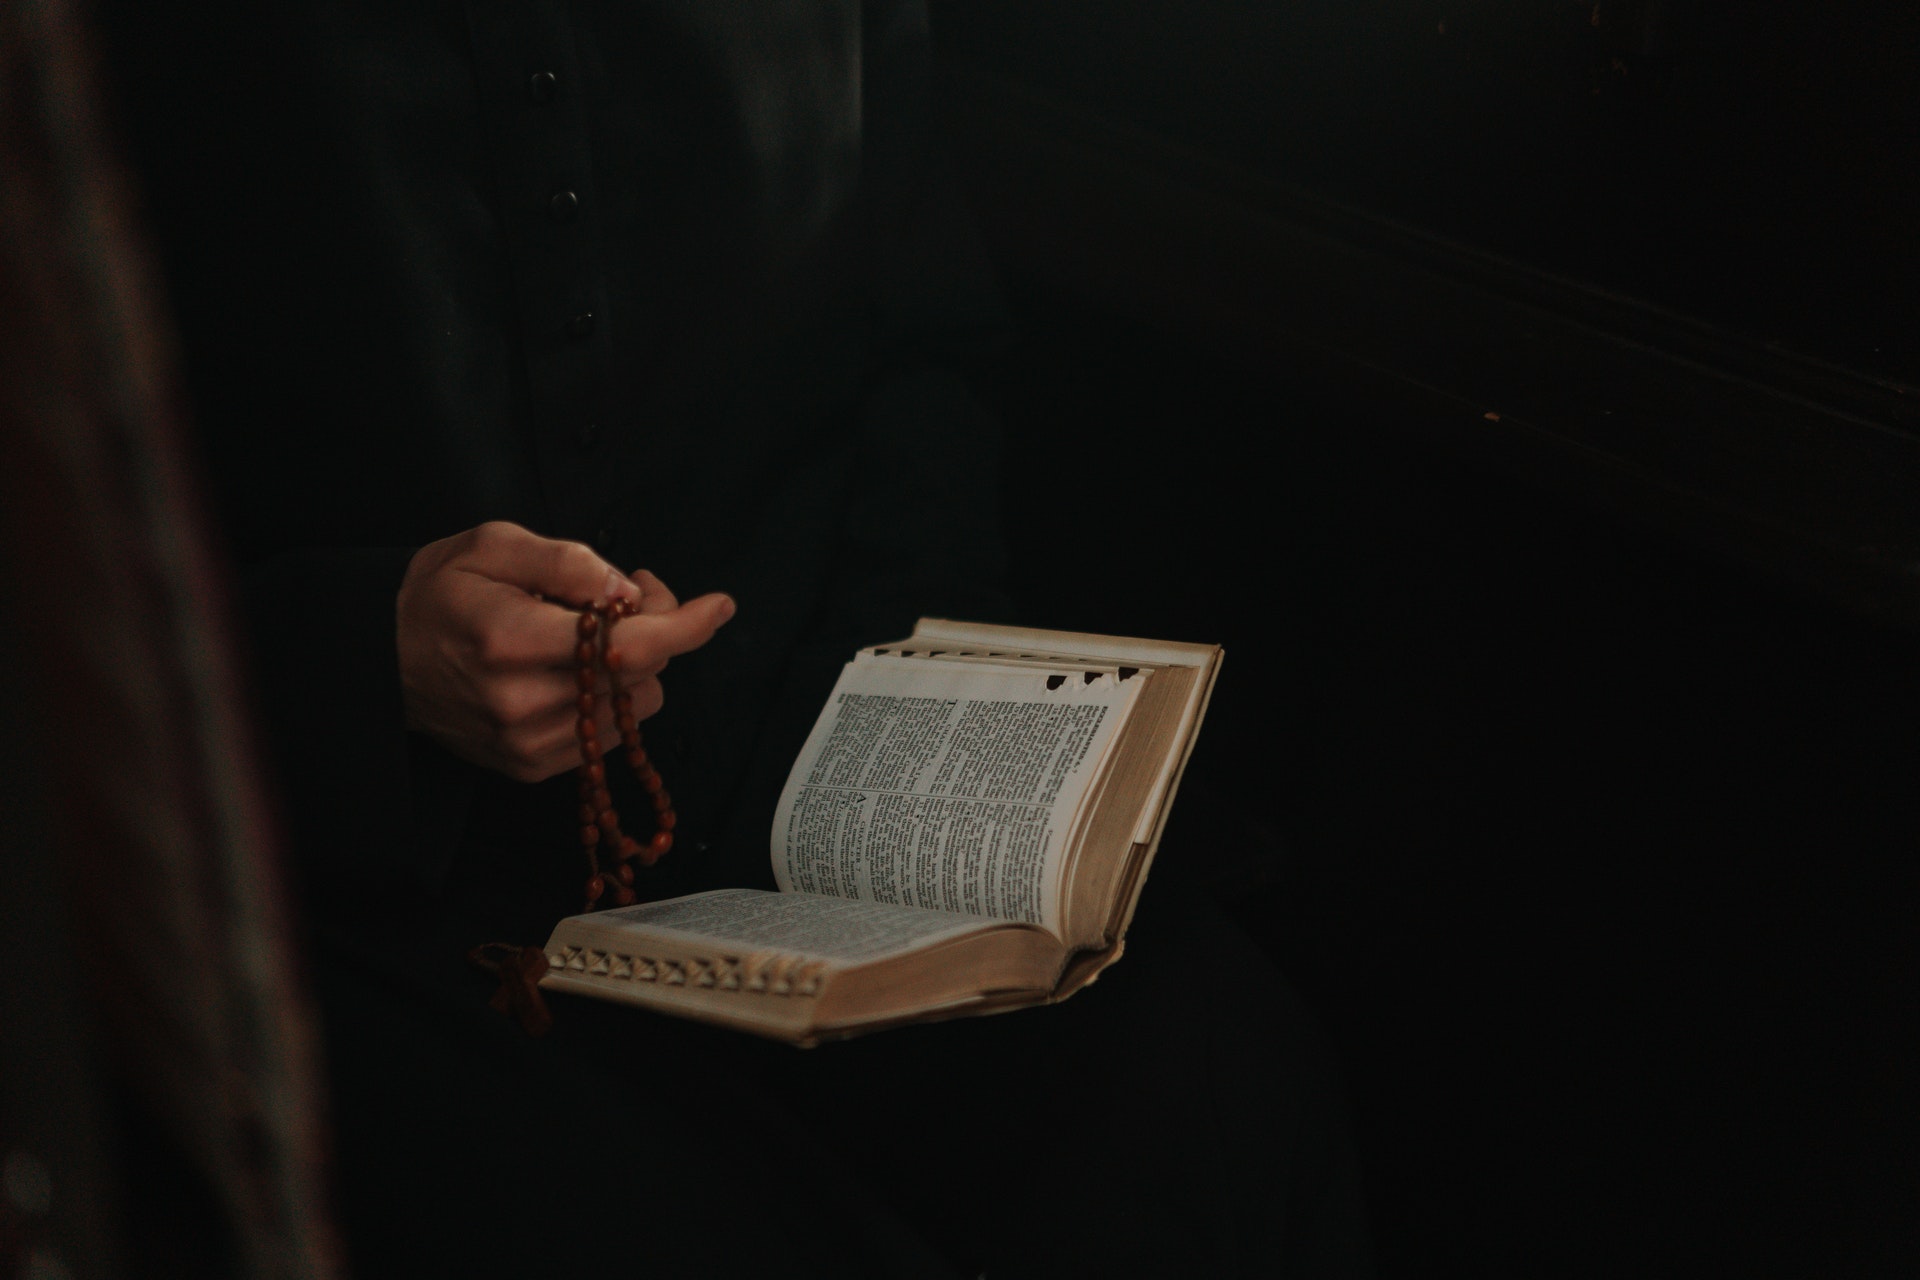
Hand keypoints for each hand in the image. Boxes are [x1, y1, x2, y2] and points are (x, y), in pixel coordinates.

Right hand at [396, 521, 734, 781]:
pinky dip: (612, 698)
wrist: (378, 657)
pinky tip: (577, 670)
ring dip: (635, 666)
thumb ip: (568, 562)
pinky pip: (610, 735)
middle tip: (627, 594)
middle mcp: (522, 701)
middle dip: (656, 627)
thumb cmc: (440, 591)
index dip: (685, 625)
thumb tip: (628, 593)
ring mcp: (526, 742)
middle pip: (642, 673)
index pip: (629, 644)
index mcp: (513, 639)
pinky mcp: (529, 766)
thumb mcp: (494, 544)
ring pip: (635, 707)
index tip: (720, 606)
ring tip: (595, 633)